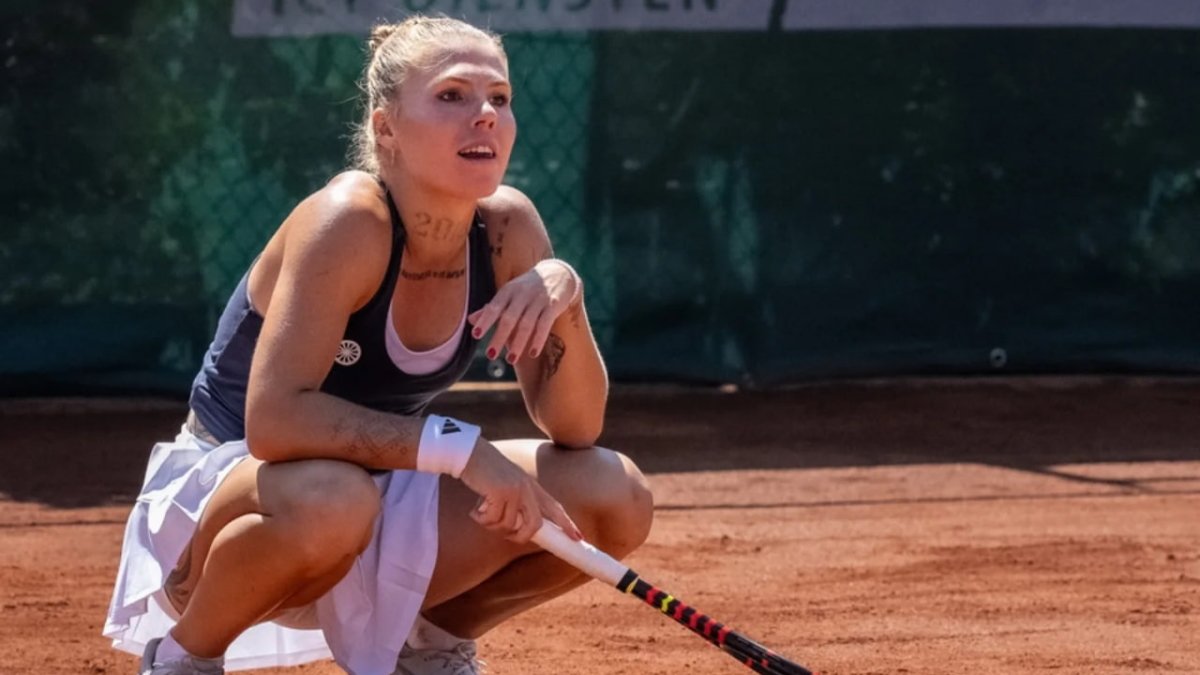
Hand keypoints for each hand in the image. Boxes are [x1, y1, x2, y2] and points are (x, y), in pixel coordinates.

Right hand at [458, 436, 582, 542]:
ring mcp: (515, 489)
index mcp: (531, 486)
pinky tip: (474, 510)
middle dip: (521, 537)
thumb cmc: (485, 472)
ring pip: (510, 525)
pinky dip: (481, 519)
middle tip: (507, 536)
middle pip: (535, 524)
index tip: (578, 537)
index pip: (554, 507)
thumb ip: (516, 503)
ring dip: (493, 526)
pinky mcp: (500, 492)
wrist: (470, 454)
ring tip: (481, 514)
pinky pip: (493, 520)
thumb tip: (516, 529)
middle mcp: (527, 488)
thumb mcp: (507, 484)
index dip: (567, 523)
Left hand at [468, 259, 579, 365]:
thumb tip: (470, 320)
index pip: (494, 307)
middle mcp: (522, 294)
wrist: (558, 274)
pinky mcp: (553, 305)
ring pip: (527, 324)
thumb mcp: (508, 294)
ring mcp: (538, 299)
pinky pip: (545, 325)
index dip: (485, 321)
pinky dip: (538, 340)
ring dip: (518, 343)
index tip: (476, 335)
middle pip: (509, 318)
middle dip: (499, 337)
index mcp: (508, 291)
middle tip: (490, 355)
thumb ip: (491, 308)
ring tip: (510, 359)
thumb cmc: (527, 288)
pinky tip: (532, 353)